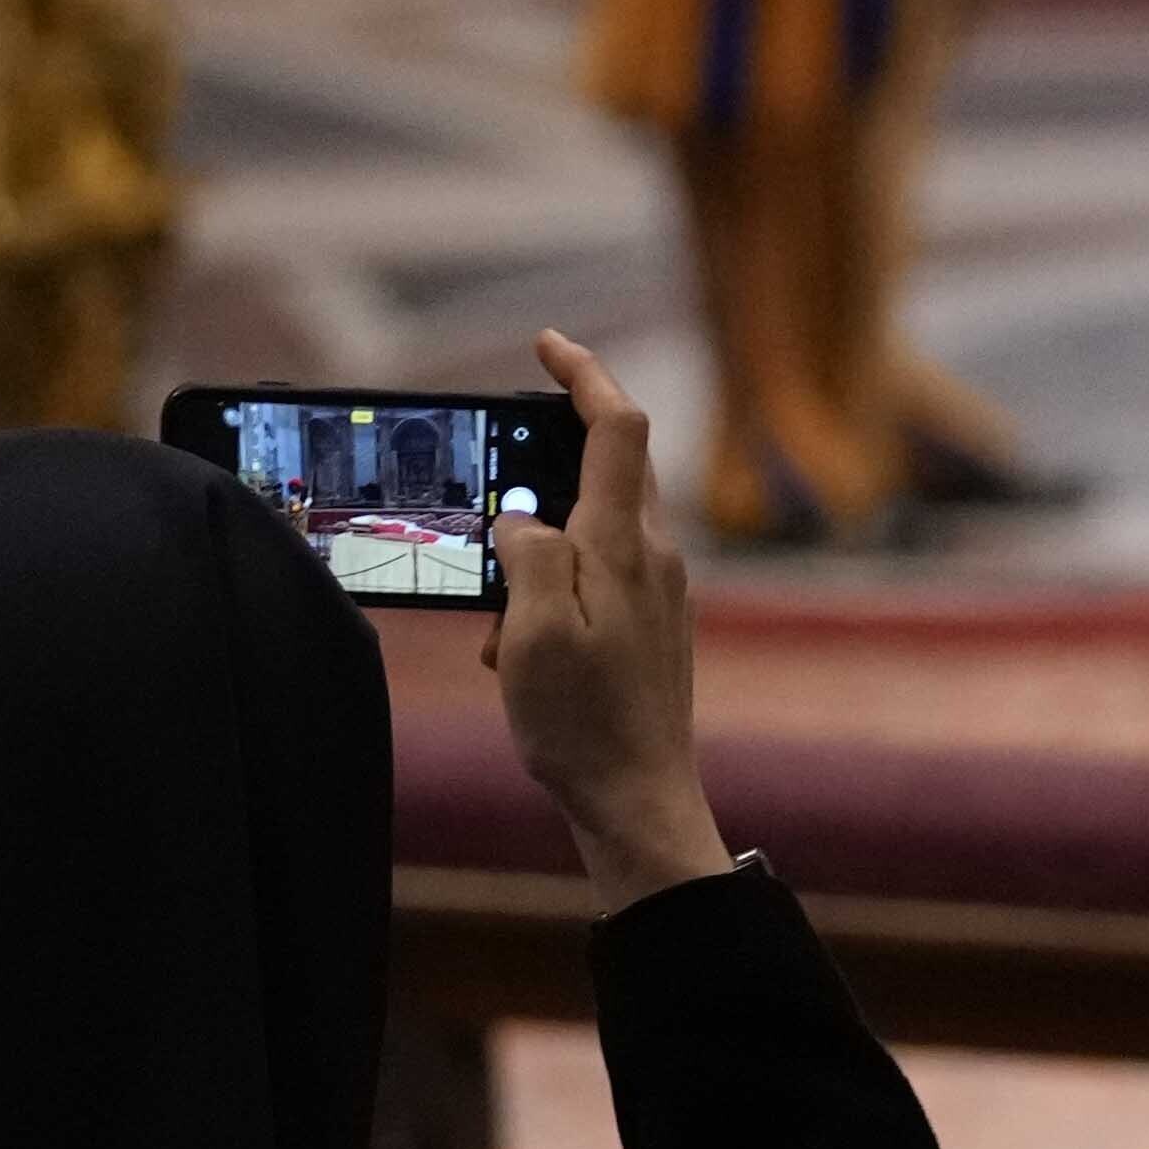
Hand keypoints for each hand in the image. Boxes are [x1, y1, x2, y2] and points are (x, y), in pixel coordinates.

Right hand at [483, 327, 725, 907]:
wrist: (639, 803)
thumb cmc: (584, 725)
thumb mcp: (534, 633)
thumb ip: (528, 554)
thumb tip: (523, 517)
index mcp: (624, 545)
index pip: (617, 426)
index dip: (583, 374)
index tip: (547, 344)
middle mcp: (654, 556)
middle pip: (604, 471)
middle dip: (540, 473)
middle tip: (490, 503)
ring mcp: (659, 591)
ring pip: (588, 535)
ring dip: (534, 562)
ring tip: (500, 632)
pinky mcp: (652, 626)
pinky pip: (592, 584)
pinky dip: (547, 603)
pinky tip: (517, 658)